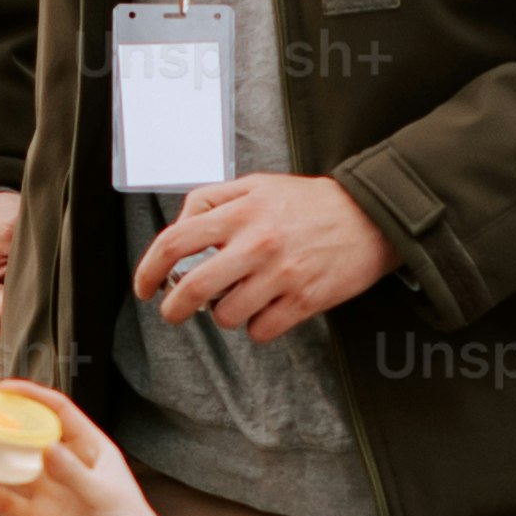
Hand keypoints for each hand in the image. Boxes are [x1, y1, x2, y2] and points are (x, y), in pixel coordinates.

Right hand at [0, 382, 182, 515]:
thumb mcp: (105, 497)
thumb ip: (74, 473)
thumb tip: (46, 447)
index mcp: (92, 450)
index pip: (59, 412)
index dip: (32, 397)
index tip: (4, 389)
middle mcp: (69, 467)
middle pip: (32, 436)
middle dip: (7, 424)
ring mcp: (53, 494)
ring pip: (16, 468)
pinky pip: (10, 504)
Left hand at [144, 173, 391, 341]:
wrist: (370, 216)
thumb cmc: (309, 203)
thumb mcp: (257, 184)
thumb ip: (213, 199)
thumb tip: (180, 225)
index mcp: (240, 211)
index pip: (175, 242)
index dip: (149, 270)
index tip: (144, 287)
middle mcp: (256, 243)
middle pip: (193, 288)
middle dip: (174, 308)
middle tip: (175, 312)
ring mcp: (280, 274)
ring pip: (226, 316)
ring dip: (224, 315)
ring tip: (240, 300)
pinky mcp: (304, 300)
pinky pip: (261, 331)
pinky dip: (257, 327)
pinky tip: (267, 310)